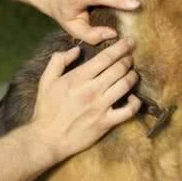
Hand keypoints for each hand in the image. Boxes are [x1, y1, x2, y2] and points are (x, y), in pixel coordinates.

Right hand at [28, 38, 141, 162]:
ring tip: (132, 73)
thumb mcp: (46, 80)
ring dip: (132, 76)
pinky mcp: (106, 123)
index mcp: (78, 78)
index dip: (120, 47)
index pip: (105, 57)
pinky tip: (134, 98)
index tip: (128, 42)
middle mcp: (91, 90)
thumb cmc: (46, 109)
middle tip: (130, 56)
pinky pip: (128, 111)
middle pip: (118, 69)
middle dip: (128, 59)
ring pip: (125, 85)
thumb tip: (76, 49)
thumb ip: (59, 60)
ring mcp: (100, 107)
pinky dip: (135, 103)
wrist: (47, 138)